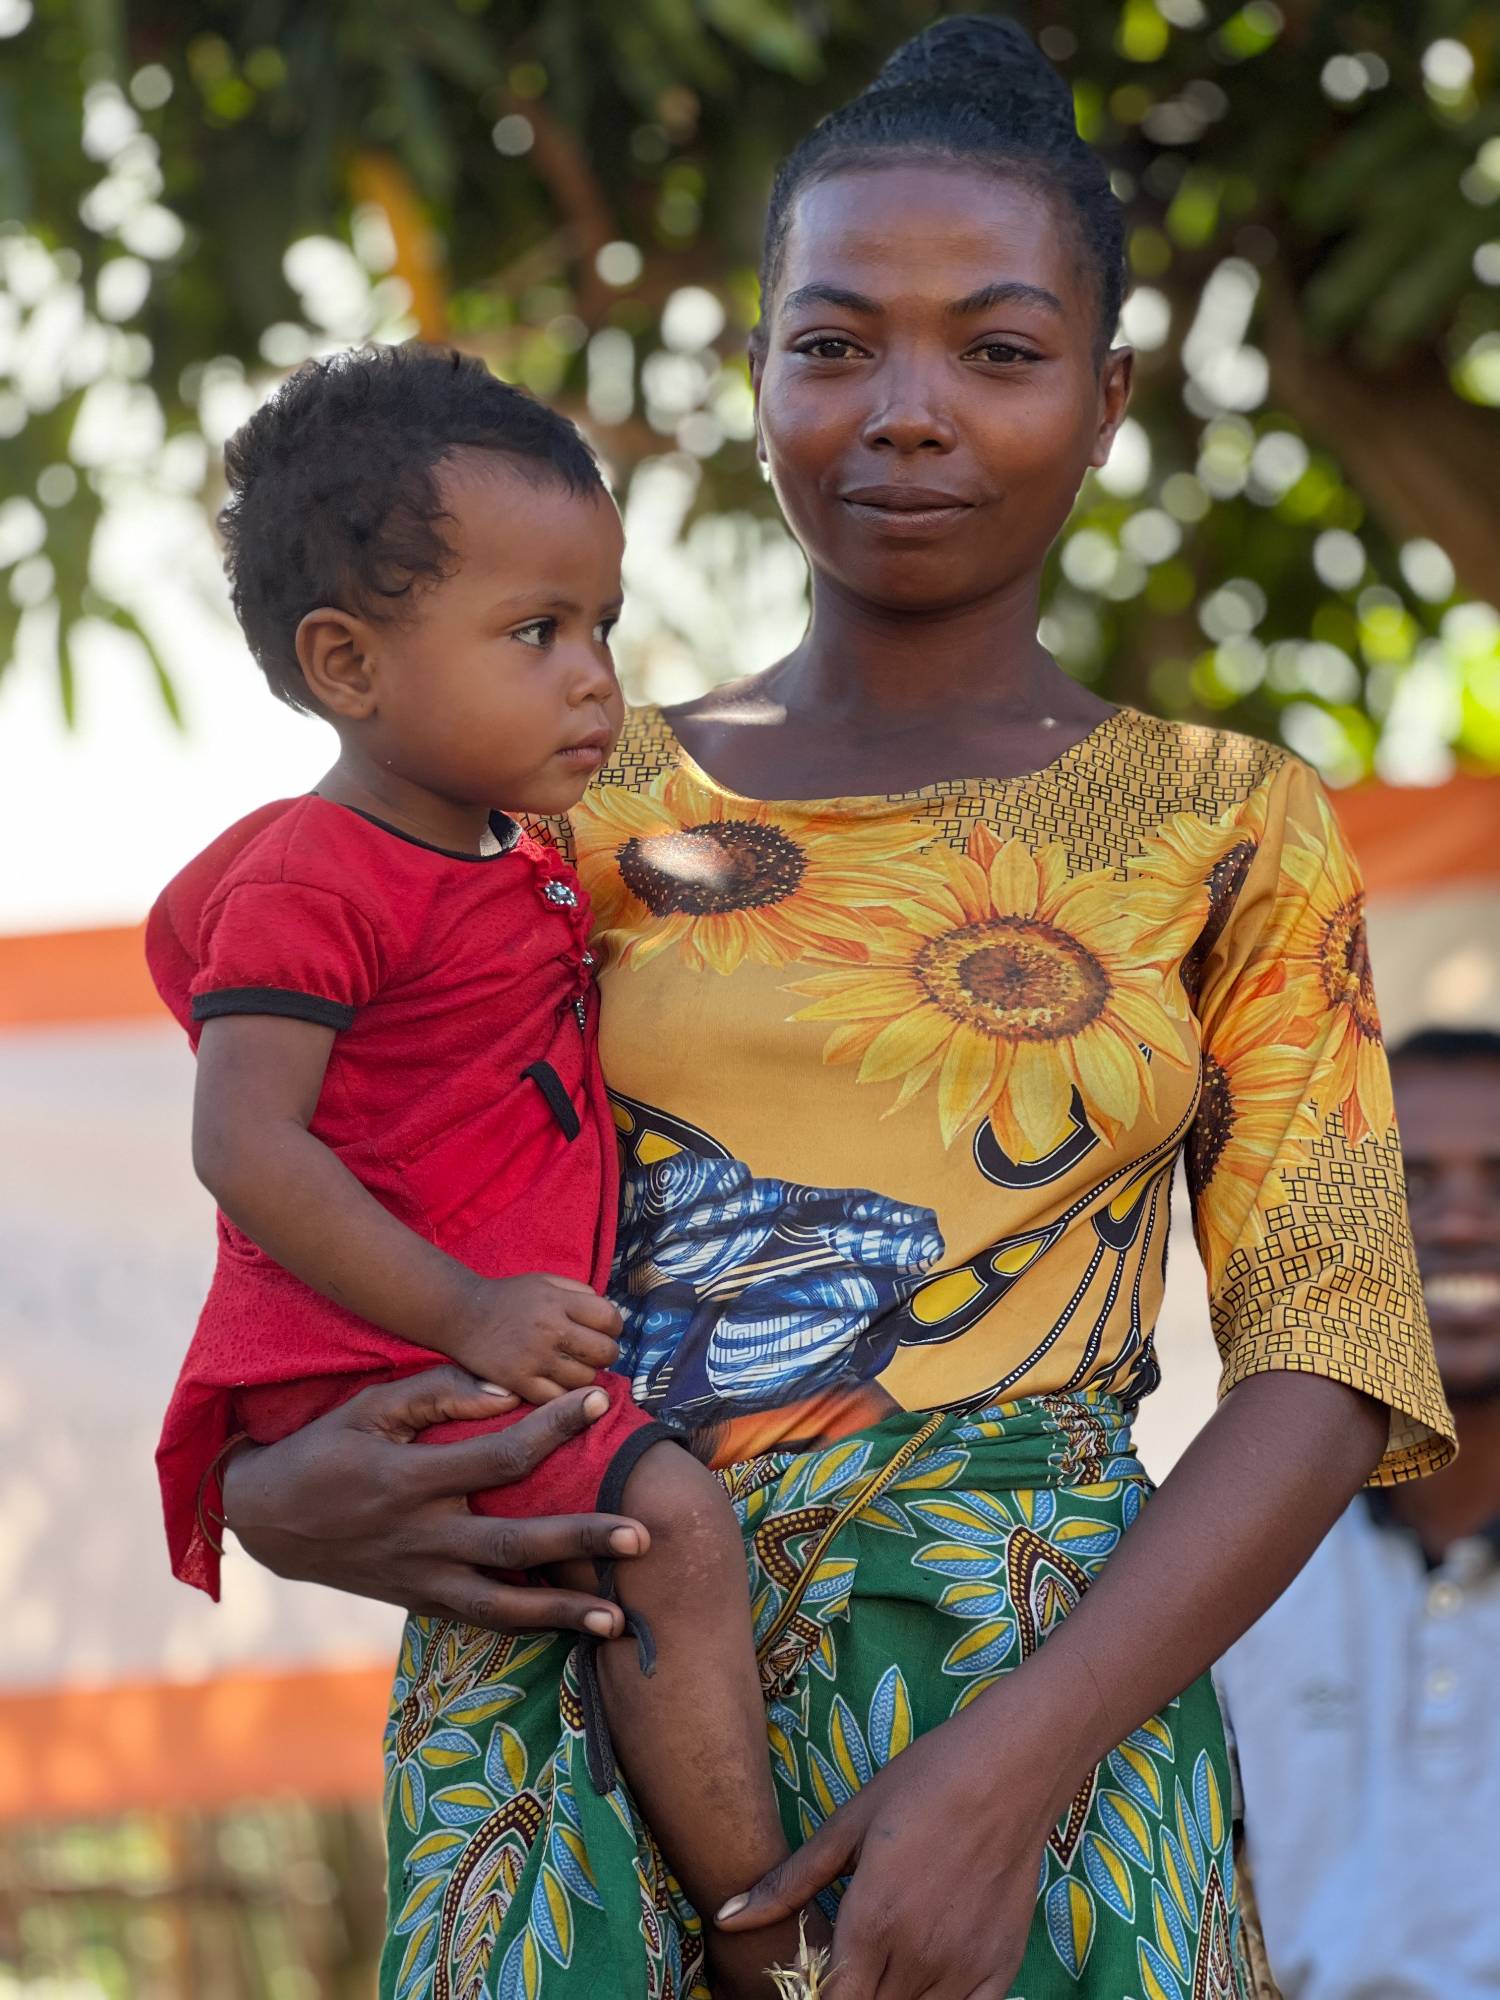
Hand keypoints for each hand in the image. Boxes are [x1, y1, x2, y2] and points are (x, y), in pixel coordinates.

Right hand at [220, 1367, 648, 1635]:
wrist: (269, 1519)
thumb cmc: (326, 1448)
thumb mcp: (369, 1408)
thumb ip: (438, 1393)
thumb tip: (508, 1392)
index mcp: (411, 1478)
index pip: (499, 1454)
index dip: (554, 1428)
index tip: (601, 1404)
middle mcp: (421, 1535)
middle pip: (515, 1543)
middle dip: (581, 1541)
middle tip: (642, 1536)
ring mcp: (419, 1577)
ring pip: (500, 1604)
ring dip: (561, 1612)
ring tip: (616, 1620)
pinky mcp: (417, 1601)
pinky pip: (478, 1619)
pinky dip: (524, 1626)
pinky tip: (568, 1630)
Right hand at [451, 1272, 622, 1403]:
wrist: (461, 1316)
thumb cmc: (509, 1299)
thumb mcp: (545, 1281)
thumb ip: (579, 1293)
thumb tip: (610, 1316)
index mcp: (558, 1301)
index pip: (610, 1318)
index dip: (613, 1327)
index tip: (604, 1331)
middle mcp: (549, 1329)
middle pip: (605, 1352)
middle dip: (605, 1354)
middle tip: (591, 1354)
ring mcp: (534, 1358)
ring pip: (586, 1379)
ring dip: (585, 1376)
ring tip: (572, 1367)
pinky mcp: (518, 1382)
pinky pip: (558, 1399)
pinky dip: (563, 1395)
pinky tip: (557, 1384)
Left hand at [717, 1693, 1059, 1999]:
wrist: (1012, 1767)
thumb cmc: (925, 1782)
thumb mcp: (848, 1824)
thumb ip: (787, 1882)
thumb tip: (725, 1917)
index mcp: (871, 1922)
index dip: (810, 1996)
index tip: (809, 1975)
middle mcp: (916, 1957)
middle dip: (849, 1993)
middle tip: (849, 1955)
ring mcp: (963, 1968)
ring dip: (889, 1996)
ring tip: (885, 1954)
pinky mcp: (1001, 1970)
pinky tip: (925, 1972)